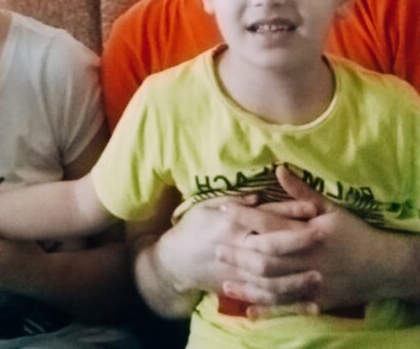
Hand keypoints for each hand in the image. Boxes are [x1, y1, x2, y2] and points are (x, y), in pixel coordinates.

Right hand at [149, 191, 321, 307]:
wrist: (175, 261)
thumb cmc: (192, 229)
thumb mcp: (206, 206)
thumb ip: (232, 200)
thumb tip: (257, 195)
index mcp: (230, 223)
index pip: (265, 216)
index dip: (289, 211)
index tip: (313, 208)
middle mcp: (237, 246)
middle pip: (273, 245)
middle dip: (299, 241)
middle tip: (324, 237)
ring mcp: (238, 271)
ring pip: (272, 276)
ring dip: (296, 276)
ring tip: (319, 274)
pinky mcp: (239, 288)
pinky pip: (267, 298)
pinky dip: (288, 302)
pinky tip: (309, 304)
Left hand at [219, 166, 411, 314]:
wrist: (382, 266)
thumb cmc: (353, 232)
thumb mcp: (330, 208)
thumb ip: (301, 192)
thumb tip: (277, 169)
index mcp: (310, 232)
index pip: (270, 222)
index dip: (245, 215)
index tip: (224, 209)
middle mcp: (308, 258)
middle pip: (266, 257)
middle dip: (239, 252)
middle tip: (217, 247)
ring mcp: (312, 282)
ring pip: (272, 284)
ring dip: (246, 281)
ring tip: (225, 276)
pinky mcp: (315, 300)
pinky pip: (286, 305)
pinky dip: (265, 307)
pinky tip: (247, 307)